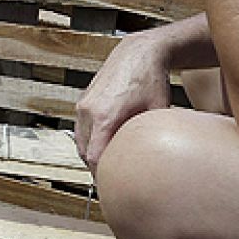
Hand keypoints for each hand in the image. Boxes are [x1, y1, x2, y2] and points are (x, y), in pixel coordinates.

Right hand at [74, 35, 175, 170]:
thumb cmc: (151, 79)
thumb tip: (157, 161)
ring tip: (109, 165)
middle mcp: (88, 111)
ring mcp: (82, 105)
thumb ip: (149, 137)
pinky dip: (89, 141)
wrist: (137, 52)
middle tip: (113, 181)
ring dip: (91, 154)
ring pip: (80, 142)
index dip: (103, 175)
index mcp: (104, 116)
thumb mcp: (156, 112)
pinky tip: (105, 145)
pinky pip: (81, 129)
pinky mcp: (83, 101)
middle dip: (97, 168)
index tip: (113, 186)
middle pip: (84, 153)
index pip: (95, 158)